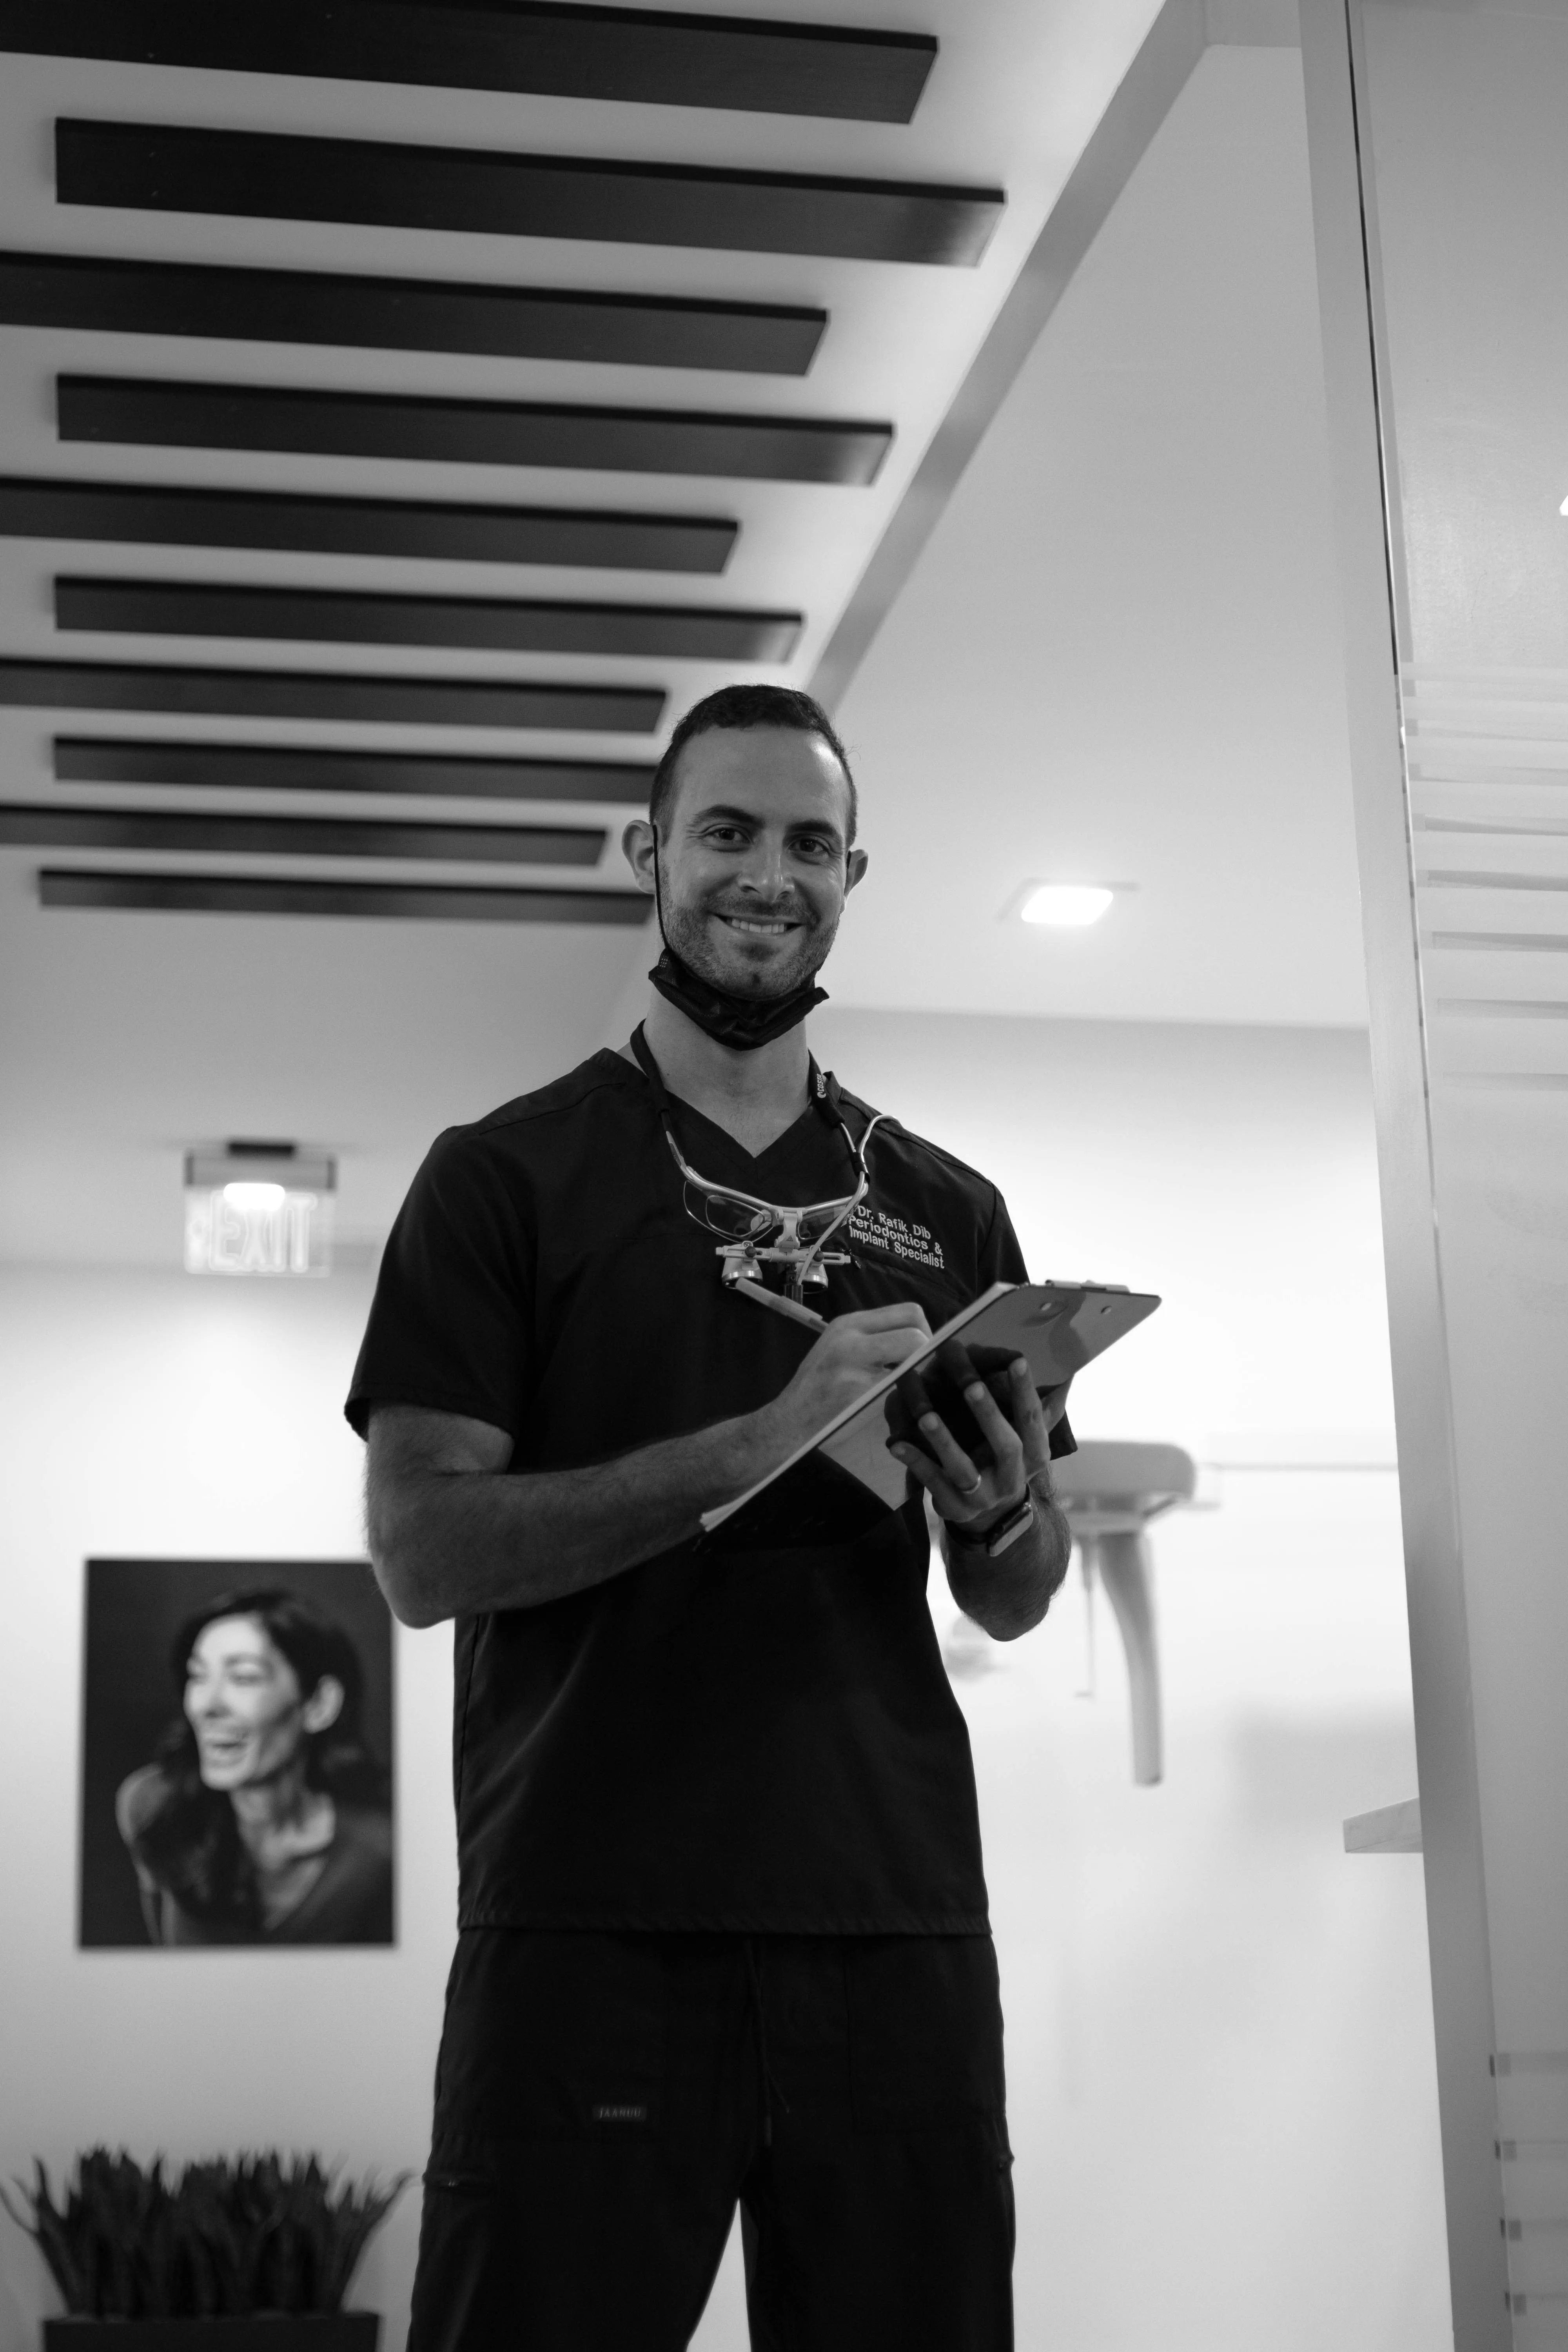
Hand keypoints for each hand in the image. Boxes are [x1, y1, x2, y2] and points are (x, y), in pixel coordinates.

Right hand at [758, 1302, 932, 1458]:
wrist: (787, 1423)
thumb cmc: (816, 1388)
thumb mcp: (838, 1349)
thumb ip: (872, 1340)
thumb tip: (919, 1340)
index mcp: (849, 1324)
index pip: (908, 1311)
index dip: (925, 1331)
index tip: (921, 1352)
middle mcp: (850, 1336)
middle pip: (915, 1328)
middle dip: (928, 1349)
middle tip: (920, 1371)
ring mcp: (853, 1363)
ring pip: (912, 1353)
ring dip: (919, 1371)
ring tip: (907, 1386)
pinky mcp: (857, 1391)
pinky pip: (900, 1385)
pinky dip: (906, 1393)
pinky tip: (895, 1403)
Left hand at [887, 1346, 1051, 1531]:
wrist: (993, 1520)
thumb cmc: (1008, 1463)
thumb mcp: (1029, 1440)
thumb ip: (1045, 1409)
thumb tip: (1068, 1371)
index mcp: (1035, 1455)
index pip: (1033, 1420)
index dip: (1026, 1391)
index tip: (1018, 1360)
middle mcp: (1013, 1478)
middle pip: (1006, 1446)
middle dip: (989, 1415)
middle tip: (971, 1384)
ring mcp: (983, 1496)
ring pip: (964, 1469)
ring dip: (945, 1441)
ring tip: (926, 1416)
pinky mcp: (955, 1508)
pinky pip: (933, 1484)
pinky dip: (915, 1463)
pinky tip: (896, 1443)